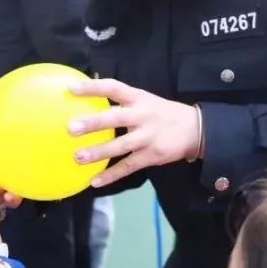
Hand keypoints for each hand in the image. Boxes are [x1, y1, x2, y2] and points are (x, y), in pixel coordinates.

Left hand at [67, 78, 200, 188]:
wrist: (195, 129)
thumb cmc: (161, 113)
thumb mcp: (145, 99)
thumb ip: (122, 100)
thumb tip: (89, 95)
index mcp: (138, 98)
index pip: (114, 88)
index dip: (93, 87)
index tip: (71, 88)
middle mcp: (142, 115)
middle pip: (116, 118)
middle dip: (94, 123)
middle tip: (71, 128)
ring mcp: (147, 137)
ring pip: (120, 145)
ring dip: (98, 152)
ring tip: (77, 157)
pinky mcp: (152, 156)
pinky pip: (128, 166)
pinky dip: (111, 175)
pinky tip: (94, 181)